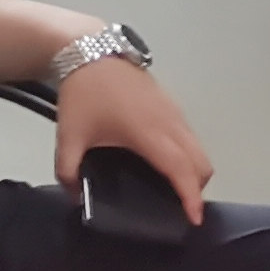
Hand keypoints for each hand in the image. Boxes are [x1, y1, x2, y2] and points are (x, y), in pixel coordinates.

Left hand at [54, 56, 215, 226]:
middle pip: (201, 162)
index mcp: (148, 133)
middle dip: (197, 188)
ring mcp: (175, 112)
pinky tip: (165, 162)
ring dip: (194, 171)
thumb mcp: (68, 136)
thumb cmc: (84, 94)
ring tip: (173, 189)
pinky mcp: (173, 106)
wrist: (92, 52)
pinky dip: (189, 156)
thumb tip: (75, 196)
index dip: (190, 195)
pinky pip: (191, 137)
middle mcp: (170, 123)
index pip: (179, 168)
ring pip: (199, 149)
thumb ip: (68, 171)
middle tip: (179, 208)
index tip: (194, 218)